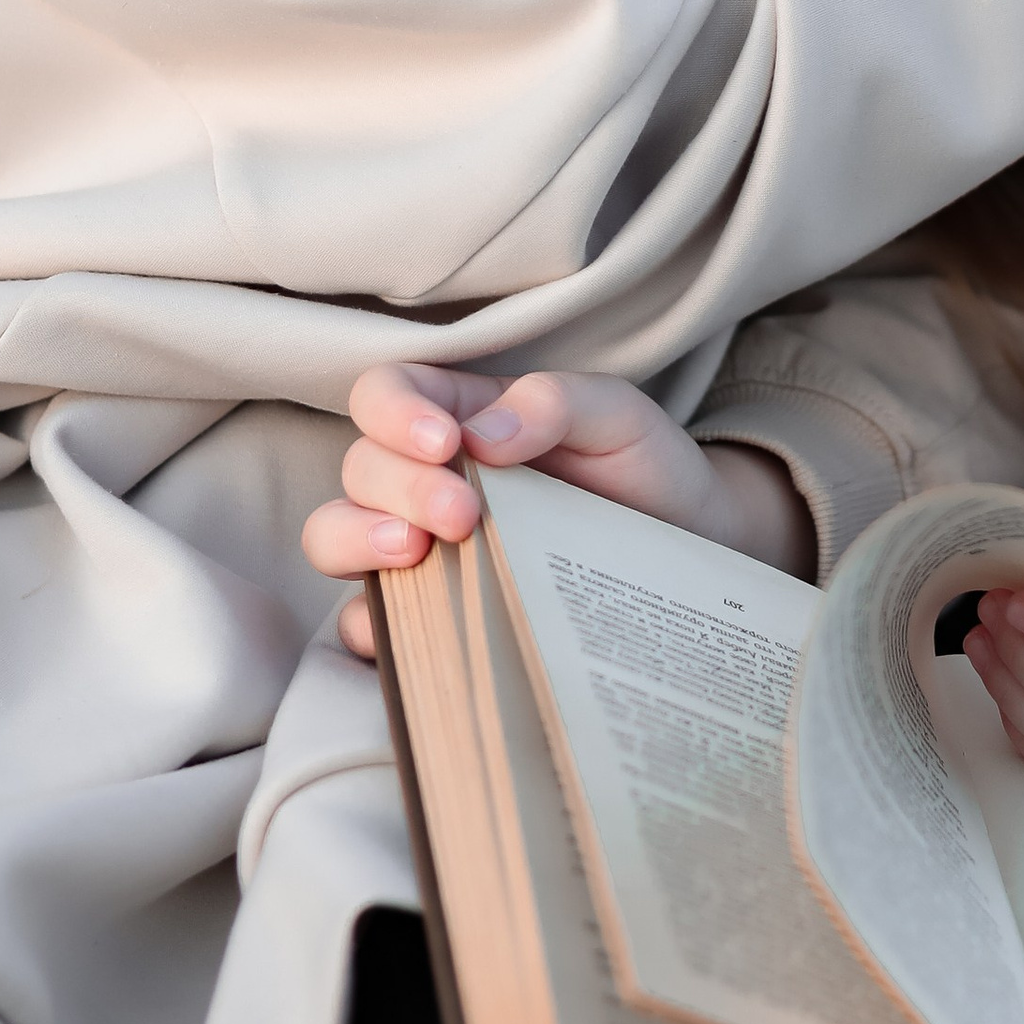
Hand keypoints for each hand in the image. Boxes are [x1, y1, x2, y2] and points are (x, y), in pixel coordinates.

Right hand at [307, 362, 813, 656]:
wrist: (689, 550)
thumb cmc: (644, 469)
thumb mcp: (616, 416)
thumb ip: (554, 402)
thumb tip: (482, 437)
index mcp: (457, 417)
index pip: (385, 395)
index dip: (394, 412)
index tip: (446, 443)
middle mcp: (422, 480)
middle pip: (360, 468)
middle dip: (399, 487)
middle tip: (463, 514)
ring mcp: (419, 551)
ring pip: (334, 535)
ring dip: (357, 540)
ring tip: (415, 554)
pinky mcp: (428, 617)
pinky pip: (366, 624)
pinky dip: (370, 626)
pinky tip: (413, 628)